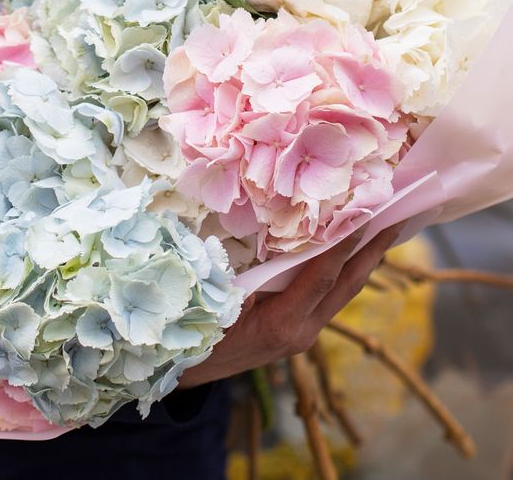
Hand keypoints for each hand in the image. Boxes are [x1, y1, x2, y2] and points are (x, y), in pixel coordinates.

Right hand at [178, 222, 406, 388]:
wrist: (192, 368)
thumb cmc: (201, 328)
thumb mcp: (221, 297)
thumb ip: (251, 272)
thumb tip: (279, 237)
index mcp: (283, 324)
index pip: (322, 278)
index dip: (343, 247)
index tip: (365, 219)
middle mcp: (302, 332)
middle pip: (346, 287)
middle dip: (373, 254)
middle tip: (395, 221)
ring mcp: (303, 335)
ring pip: (341, 294)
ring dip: (362, 263)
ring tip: (381, 233)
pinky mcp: (299, 332)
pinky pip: (328, 298)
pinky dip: (342, 273)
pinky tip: (347, 256)